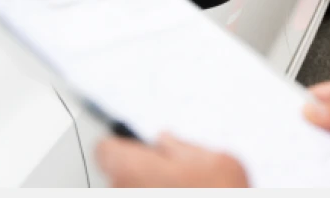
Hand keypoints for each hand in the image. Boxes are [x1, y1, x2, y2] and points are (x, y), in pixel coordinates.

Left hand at [96, 132, 248, 187]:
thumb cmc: (224, 194)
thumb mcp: (219, 161)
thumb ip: (185, 145)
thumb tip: (168, 138)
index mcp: (137, 168)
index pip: (105, 148)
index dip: (122, 144)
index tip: (134, 143)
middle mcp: (125, 191)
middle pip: (119, 173)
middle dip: (142, 169)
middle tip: (172, 171)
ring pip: (132, 190)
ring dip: (149, 187)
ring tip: (184, 188)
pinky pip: (142, 196)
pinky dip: (155, 193)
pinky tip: (186, 193)